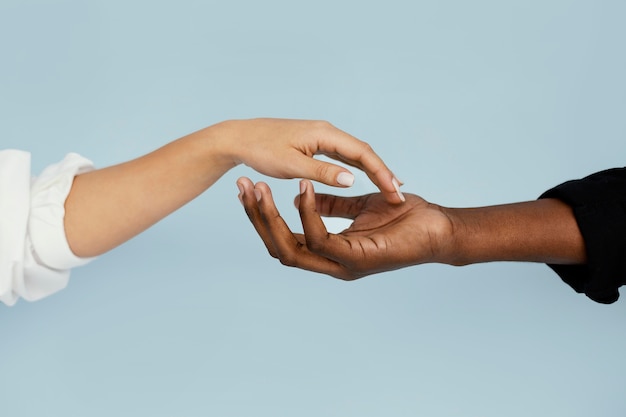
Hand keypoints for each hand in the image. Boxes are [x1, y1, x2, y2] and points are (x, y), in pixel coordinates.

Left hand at [217, 119, 404, 203]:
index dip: (381, 172)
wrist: (238, 138)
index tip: (395, 191)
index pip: (362, 153)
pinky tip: (364, 178)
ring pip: (354, 154)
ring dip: (372, 170)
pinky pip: (342, 156)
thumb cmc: (261, 150)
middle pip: (363, 152)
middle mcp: (326, 132)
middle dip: (383, 172)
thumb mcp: (291, 164)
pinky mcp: (314, 144)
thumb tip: (352, 179)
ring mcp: (321, 137)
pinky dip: (356, 168)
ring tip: (390, 187)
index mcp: (324, 134)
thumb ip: (322, 172)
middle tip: (400, 193)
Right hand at [237, 177, 452, 279]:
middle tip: (242, 187)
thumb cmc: (406, 218)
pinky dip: (308, 213)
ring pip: (291, 248)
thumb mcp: (361, 206)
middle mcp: (330, 263)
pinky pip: (320, 238)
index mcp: (329, 253)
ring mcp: (342, 265)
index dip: (261, 217)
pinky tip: (303, 187)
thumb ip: (332, 204)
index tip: (248, 190)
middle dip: (256, 218)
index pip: (283, 240)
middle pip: (278, 248)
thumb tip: (304, 195)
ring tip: (260, 188)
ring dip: (271, 218)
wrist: (440, 229)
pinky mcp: (356, 259)